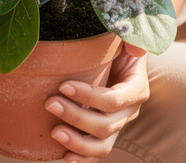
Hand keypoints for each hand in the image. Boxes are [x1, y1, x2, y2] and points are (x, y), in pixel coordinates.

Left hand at [45, 43, 150, 161]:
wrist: (112, 56)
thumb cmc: (114, 44)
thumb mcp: (123, 34)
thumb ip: (130, 37)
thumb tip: (136, 49)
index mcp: (136, 88)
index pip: (113, 100)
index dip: (89, 97)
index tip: (63, 86)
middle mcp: (129, 111)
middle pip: (105, 125)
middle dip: (76, 117)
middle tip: (49, 104)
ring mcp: (116, 125)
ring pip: (102, 145)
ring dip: (77, 142)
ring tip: (55, 132)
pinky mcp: (103, 134)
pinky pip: (96, 152)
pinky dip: (82, 158)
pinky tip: (65, 157)